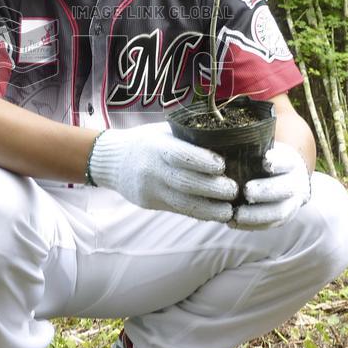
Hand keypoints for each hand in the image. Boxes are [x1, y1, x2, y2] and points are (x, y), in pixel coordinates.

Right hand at [88, 123, 236, 220]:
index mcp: (155, 146)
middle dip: (212, 188)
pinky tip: (216, 215)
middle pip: (184, 182)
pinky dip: (199, 214)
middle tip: (234, 189)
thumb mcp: (162, 132)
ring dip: (209, 209)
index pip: (179, 155)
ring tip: (230, 210)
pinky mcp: (151, 204)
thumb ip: (187, 137)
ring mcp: (150, 190)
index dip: (201, 161)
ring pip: (183, 203)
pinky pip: (178, 210)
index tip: (222, 165)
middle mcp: (152, 170)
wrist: (113, 161)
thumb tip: (226, 138)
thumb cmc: (146, 141)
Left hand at [233, 141, 310, 229]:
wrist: (287, 176)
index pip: (287, 161)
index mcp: (290, 162)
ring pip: (279, 212)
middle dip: (266, 190)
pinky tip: (232, 223)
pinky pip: (269, 225)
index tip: (265, 160)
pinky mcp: (281, 218)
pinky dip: (251, 226)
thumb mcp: (262, 148)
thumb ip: (247, 146)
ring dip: (257, 215)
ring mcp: (291, 203)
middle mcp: (294, 183)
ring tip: (236, 215)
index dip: (278, 162)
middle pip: (284, 188)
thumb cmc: (263, 158)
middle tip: (246, 191)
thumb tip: (220, 136)